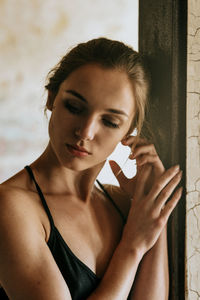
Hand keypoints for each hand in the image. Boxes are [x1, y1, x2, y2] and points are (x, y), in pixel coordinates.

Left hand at [109, 137, 164, 196]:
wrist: (147, 205)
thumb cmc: (138, 194)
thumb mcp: (124, 182)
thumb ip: (118, 172)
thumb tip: (110, 160)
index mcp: (141, 160)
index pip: (136, 145)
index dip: (130, 140)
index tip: (120, 142)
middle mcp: (149, 159)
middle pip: (144, 142)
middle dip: (134, 140)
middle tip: (123, 142)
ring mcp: (155, 163)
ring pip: (150, 147)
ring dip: (140, 148)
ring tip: (130, 156)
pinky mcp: (160, 169)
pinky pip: (154, 158)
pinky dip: (146, 158)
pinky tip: (137, 163)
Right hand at [109, 138, 182, 254]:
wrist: (131, 244)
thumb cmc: (132, 228)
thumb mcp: (132, 212)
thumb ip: (137, 202)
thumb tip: (139, 197)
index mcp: (136, 201)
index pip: (141, 182)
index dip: (147, 171)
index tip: (152, 162)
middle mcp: (144, 204)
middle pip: (157, 184)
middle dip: (167, 174)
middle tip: (176, 166)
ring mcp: (152, 211)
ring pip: (164, 193)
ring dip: (173, 183)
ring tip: (180, 175)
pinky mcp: (160, 220)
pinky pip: (169, 206)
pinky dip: (176, 197)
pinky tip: (181, 191)